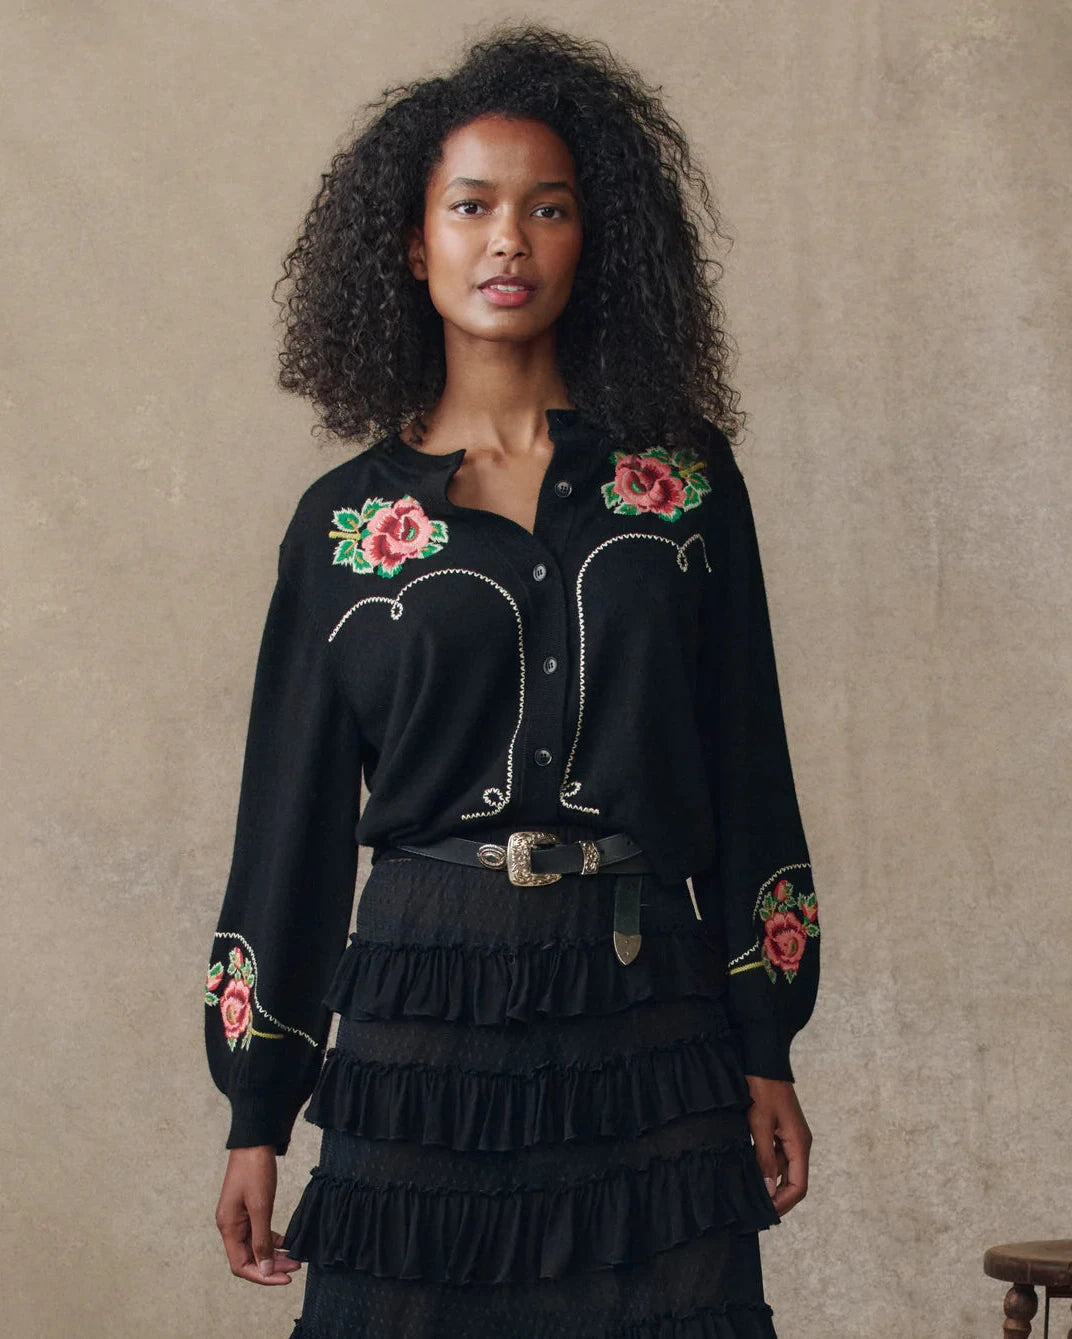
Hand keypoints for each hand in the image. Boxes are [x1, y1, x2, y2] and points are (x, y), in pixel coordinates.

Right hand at [215, 1145, 302, 1284]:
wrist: (254, 1140)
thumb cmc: (255, 1170)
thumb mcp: (261, 1207)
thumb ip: (262, 1240)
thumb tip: (264, 1269)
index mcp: (228, 1227)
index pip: (241, 1265)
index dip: (263, 1276)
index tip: (286, 1278)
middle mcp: (230, 1225)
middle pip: (248, 1258)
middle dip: (272, 1266)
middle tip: (296, 1267)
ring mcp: (238, 1217)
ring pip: (255, 1246)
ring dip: (274, 1254)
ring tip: (295, 1258)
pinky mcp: (247, 1208)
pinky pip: (258, 1232)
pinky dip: (272, 1240)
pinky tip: (287, 1242)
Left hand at [744, 1075, 810, 1216]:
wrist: (763, 1060)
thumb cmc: (762, 1088)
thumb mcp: (760, 1123)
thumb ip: (765, 1157)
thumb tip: (769, 1190)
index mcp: (800, 1143)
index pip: (799, 1186)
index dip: (783, 1203)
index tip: (764, 1212)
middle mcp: (798, 1143)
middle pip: (792, 1181)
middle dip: (775, 1197)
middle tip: (753, 1210)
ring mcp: (789, 1137)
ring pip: (781, 1169)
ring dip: (768, 1183)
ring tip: (747, 1195)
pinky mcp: (778, 1130)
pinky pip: (774, 1155)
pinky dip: (763, 1166)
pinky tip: (747, 1172)